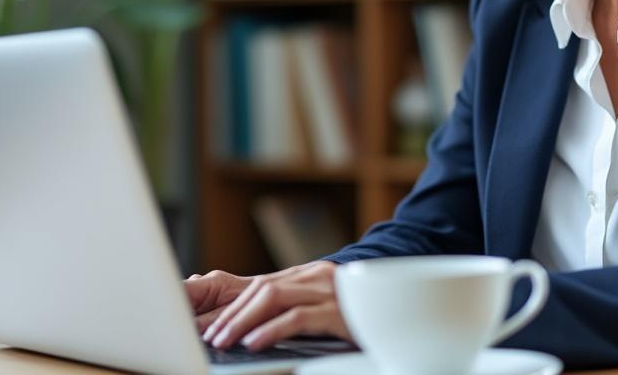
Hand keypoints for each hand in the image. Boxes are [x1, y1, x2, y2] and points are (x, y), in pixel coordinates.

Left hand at [185, 261, 351, 351]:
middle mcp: (318, 277)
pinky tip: (254, 342)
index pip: (261, 286)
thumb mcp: (324, 308)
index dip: (232, 307)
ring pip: (274, 297)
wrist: (407, 309)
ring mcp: (330, 292)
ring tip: (225, 341)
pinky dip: (271, 329)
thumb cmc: (362, 316)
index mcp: (311, 276)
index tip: (210, 327)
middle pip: (263, 289)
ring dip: (242, 321)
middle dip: (231, 315)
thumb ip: (294, 310)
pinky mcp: (340, 312)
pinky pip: (298, 317)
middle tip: (210, 337)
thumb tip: (253, 327)